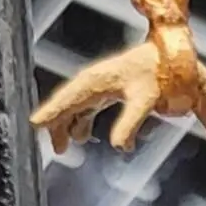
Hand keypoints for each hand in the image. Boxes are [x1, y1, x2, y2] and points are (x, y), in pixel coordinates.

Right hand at [31, 42, 169, 154]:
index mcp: (95, 81)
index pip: (67, 99)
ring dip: (68, 126)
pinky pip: (85, 107)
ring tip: (64, 147)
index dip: (51, 113)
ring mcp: (98, 84)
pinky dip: (80, 120)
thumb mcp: (145, 100)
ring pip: (74, 107)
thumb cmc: (157, 73)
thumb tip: (120, 147)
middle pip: (66, 104)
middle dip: (57, 125)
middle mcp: (92, 81)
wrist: (170, 56)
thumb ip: (130, 123)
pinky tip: (82, 135)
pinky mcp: (107, 88)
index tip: (35, 124)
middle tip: (57, 149)